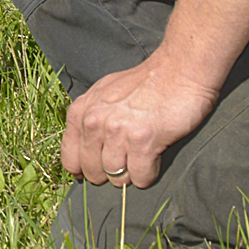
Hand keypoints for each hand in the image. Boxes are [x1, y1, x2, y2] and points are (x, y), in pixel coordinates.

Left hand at [59, 56, 220, 188]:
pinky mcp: (143, 141)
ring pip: (116, 177)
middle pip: (92, 172)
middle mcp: (94, 122)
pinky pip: (139, 177)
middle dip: (108, 175)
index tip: (96, 172)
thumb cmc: (143, 84)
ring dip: (129, 176)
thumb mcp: (103, 95)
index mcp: (81, 112)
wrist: (178, 71)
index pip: (70, 159)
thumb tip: (83, 155)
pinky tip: (153, 160)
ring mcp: (117, 132)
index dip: (82, 171)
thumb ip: (90, 119)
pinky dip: (147, 176)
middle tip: (125, 163)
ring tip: (140, 159)